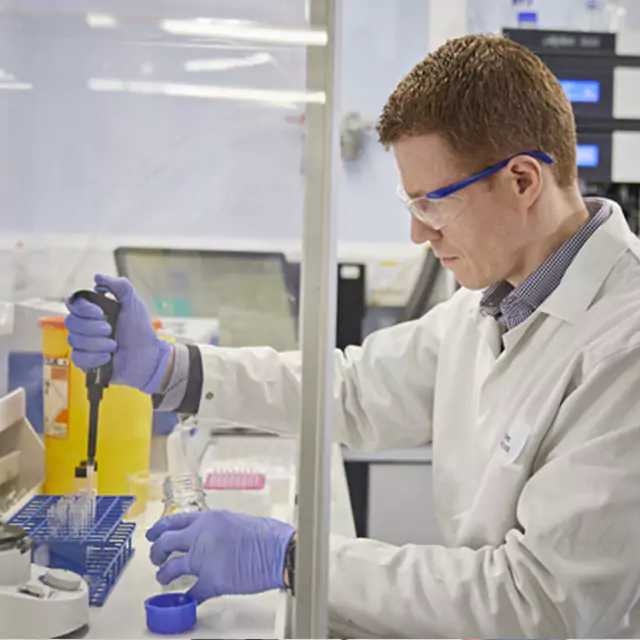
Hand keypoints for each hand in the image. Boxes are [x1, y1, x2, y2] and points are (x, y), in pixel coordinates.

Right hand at [65, 274, 171, 393]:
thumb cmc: (140, 331)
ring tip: (114, 346)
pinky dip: (95, 358)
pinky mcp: (85, 362)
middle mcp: (86, 326)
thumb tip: (98, 277)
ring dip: (98, 344)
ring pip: (74, 341)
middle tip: (110, 330)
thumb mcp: (134, 304)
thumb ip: (120, 286)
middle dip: (93, 328)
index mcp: (95, 312)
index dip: (83, 308)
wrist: (147, 357)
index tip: (99, 312)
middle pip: (70, 323)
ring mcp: (84, 345)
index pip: (73, 304)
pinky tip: (108, 357)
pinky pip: (78, 358)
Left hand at [146, 510, 295, 602]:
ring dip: (163, 575)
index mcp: (208, 519)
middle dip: (156, 552)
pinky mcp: (211, 582)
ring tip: (163, 579)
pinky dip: (186, 599)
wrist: (278, 551)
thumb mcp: (235, 520)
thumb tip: (209, 538)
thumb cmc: (266, 535)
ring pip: (170, 569)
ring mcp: (203, 560)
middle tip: (155, 557)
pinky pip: (191, 594)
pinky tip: (185, 600)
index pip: (174, 521)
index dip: (159, 528)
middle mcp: (201, 537)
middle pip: (165, 543)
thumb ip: (216, 528)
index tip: (152, 534)